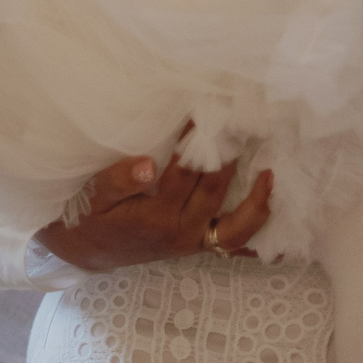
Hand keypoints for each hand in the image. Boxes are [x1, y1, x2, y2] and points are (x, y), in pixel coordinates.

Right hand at [35, 147, 275, 271]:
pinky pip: (235, 242)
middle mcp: (181, 231)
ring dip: (256, 198)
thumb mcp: (95, 197)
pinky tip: (272, 209)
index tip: (206, 110)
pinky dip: (255, 226)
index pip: (184, 171)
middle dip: (230, 155)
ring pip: (236, 225)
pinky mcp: (199, 246)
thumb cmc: (92, 216)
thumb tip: (146, 164)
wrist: (90, 251)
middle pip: (215, 190)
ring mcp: (193, 241)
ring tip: (269, 172)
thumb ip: (118, 180)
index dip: (196, 140)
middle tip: (243, 123)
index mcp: (156, 216)